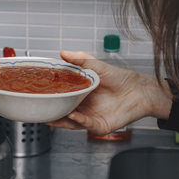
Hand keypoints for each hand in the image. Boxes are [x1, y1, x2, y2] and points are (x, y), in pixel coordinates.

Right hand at [49, 50, 172, 133]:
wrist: (140, 90)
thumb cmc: (121, 79)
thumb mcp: (96, 66)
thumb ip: (79, 59)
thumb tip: (62, 52)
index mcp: (80, 95)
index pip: (60, 98)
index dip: (50, 98)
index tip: (38, 95)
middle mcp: (83, 108)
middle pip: (62, 113)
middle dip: (50, 113)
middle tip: (38, 109)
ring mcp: (91, 118)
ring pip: (71, 123)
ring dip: (60, 120)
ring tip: (50, 116)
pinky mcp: (100, 125)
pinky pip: (86, 125)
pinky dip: (78, 121)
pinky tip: (72, 115)